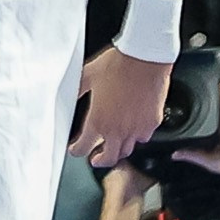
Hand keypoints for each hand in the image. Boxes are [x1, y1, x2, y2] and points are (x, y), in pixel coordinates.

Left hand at [76, 46, 174, 168]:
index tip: (75, 150)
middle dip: (100, 160)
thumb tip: (68, 95)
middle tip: (95, 159)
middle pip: (109, 158)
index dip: (77, 150)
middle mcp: (118, 130)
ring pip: (127, 150)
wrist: (144, 59)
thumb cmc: (117, 64)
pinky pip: (143, 137)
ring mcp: (136, 129)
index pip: (84, 146)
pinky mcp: (151, 123)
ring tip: (114, 146)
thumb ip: (77, 89)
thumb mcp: (88, 74)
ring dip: (118, 150)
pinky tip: (133, 129)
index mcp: (99, 120)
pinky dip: (136, 137)